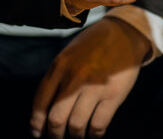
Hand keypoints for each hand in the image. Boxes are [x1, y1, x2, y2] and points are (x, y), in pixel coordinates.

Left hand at [30, 17, 149, 137]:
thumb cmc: (97, 43)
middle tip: (57, 137)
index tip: (38, 132)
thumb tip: (48, 106)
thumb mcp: (70, 53)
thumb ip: (59, 76)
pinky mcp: (113, 94)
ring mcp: (94, 87)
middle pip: (56, 118)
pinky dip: (94, 134)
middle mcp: (74, 78)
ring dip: (75, 136)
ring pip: (76, 125)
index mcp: (60, 66)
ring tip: (77, 137)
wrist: (125, 33)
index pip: (40, 101)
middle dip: (54, 134)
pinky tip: (94, 133)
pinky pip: (98, 124)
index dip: (37, 122)